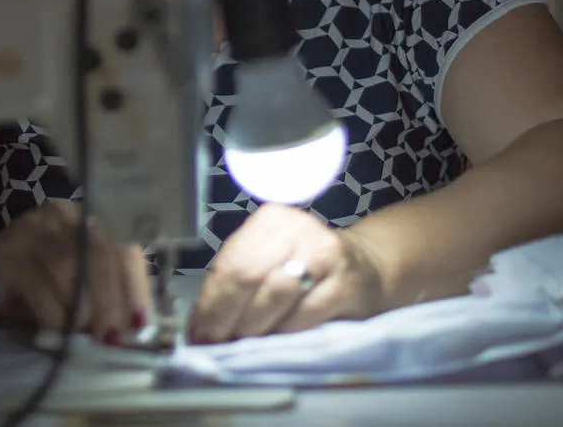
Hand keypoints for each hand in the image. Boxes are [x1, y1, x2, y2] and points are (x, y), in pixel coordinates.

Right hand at [0, 200, 150, 343]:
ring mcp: (32, 227)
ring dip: (81, 307)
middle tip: (112, 337)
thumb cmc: (42, 273)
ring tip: (87, 336)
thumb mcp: (78, 277)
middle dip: (109, 301)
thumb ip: (106, 293)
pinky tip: (57, 332)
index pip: (122, 247)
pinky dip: (52, 312)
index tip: (141, 323)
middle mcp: (64, 215)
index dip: (135, 286)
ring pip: (67, 266)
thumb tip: (133, 328)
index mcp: (91, 219)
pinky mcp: (6, 250)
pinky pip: (36, 283)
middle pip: (97, 254)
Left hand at [188, 204, 385, 343]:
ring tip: (244, 341)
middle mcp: (297, 228)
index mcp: (271, 220)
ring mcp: (324, 252)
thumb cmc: (307, 268)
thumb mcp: (269, 261)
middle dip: (226, 315)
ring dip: (254, 325)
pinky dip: (286, 330)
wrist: (364, 268)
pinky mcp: (346, 281)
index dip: (210, 301)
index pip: (230, 261)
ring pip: (275, 292)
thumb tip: (200, 324)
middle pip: (248, 273)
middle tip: (216, 342)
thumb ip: (237, 282)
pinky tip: (277, 339)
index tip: (198, 332)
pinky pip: (306, 312)